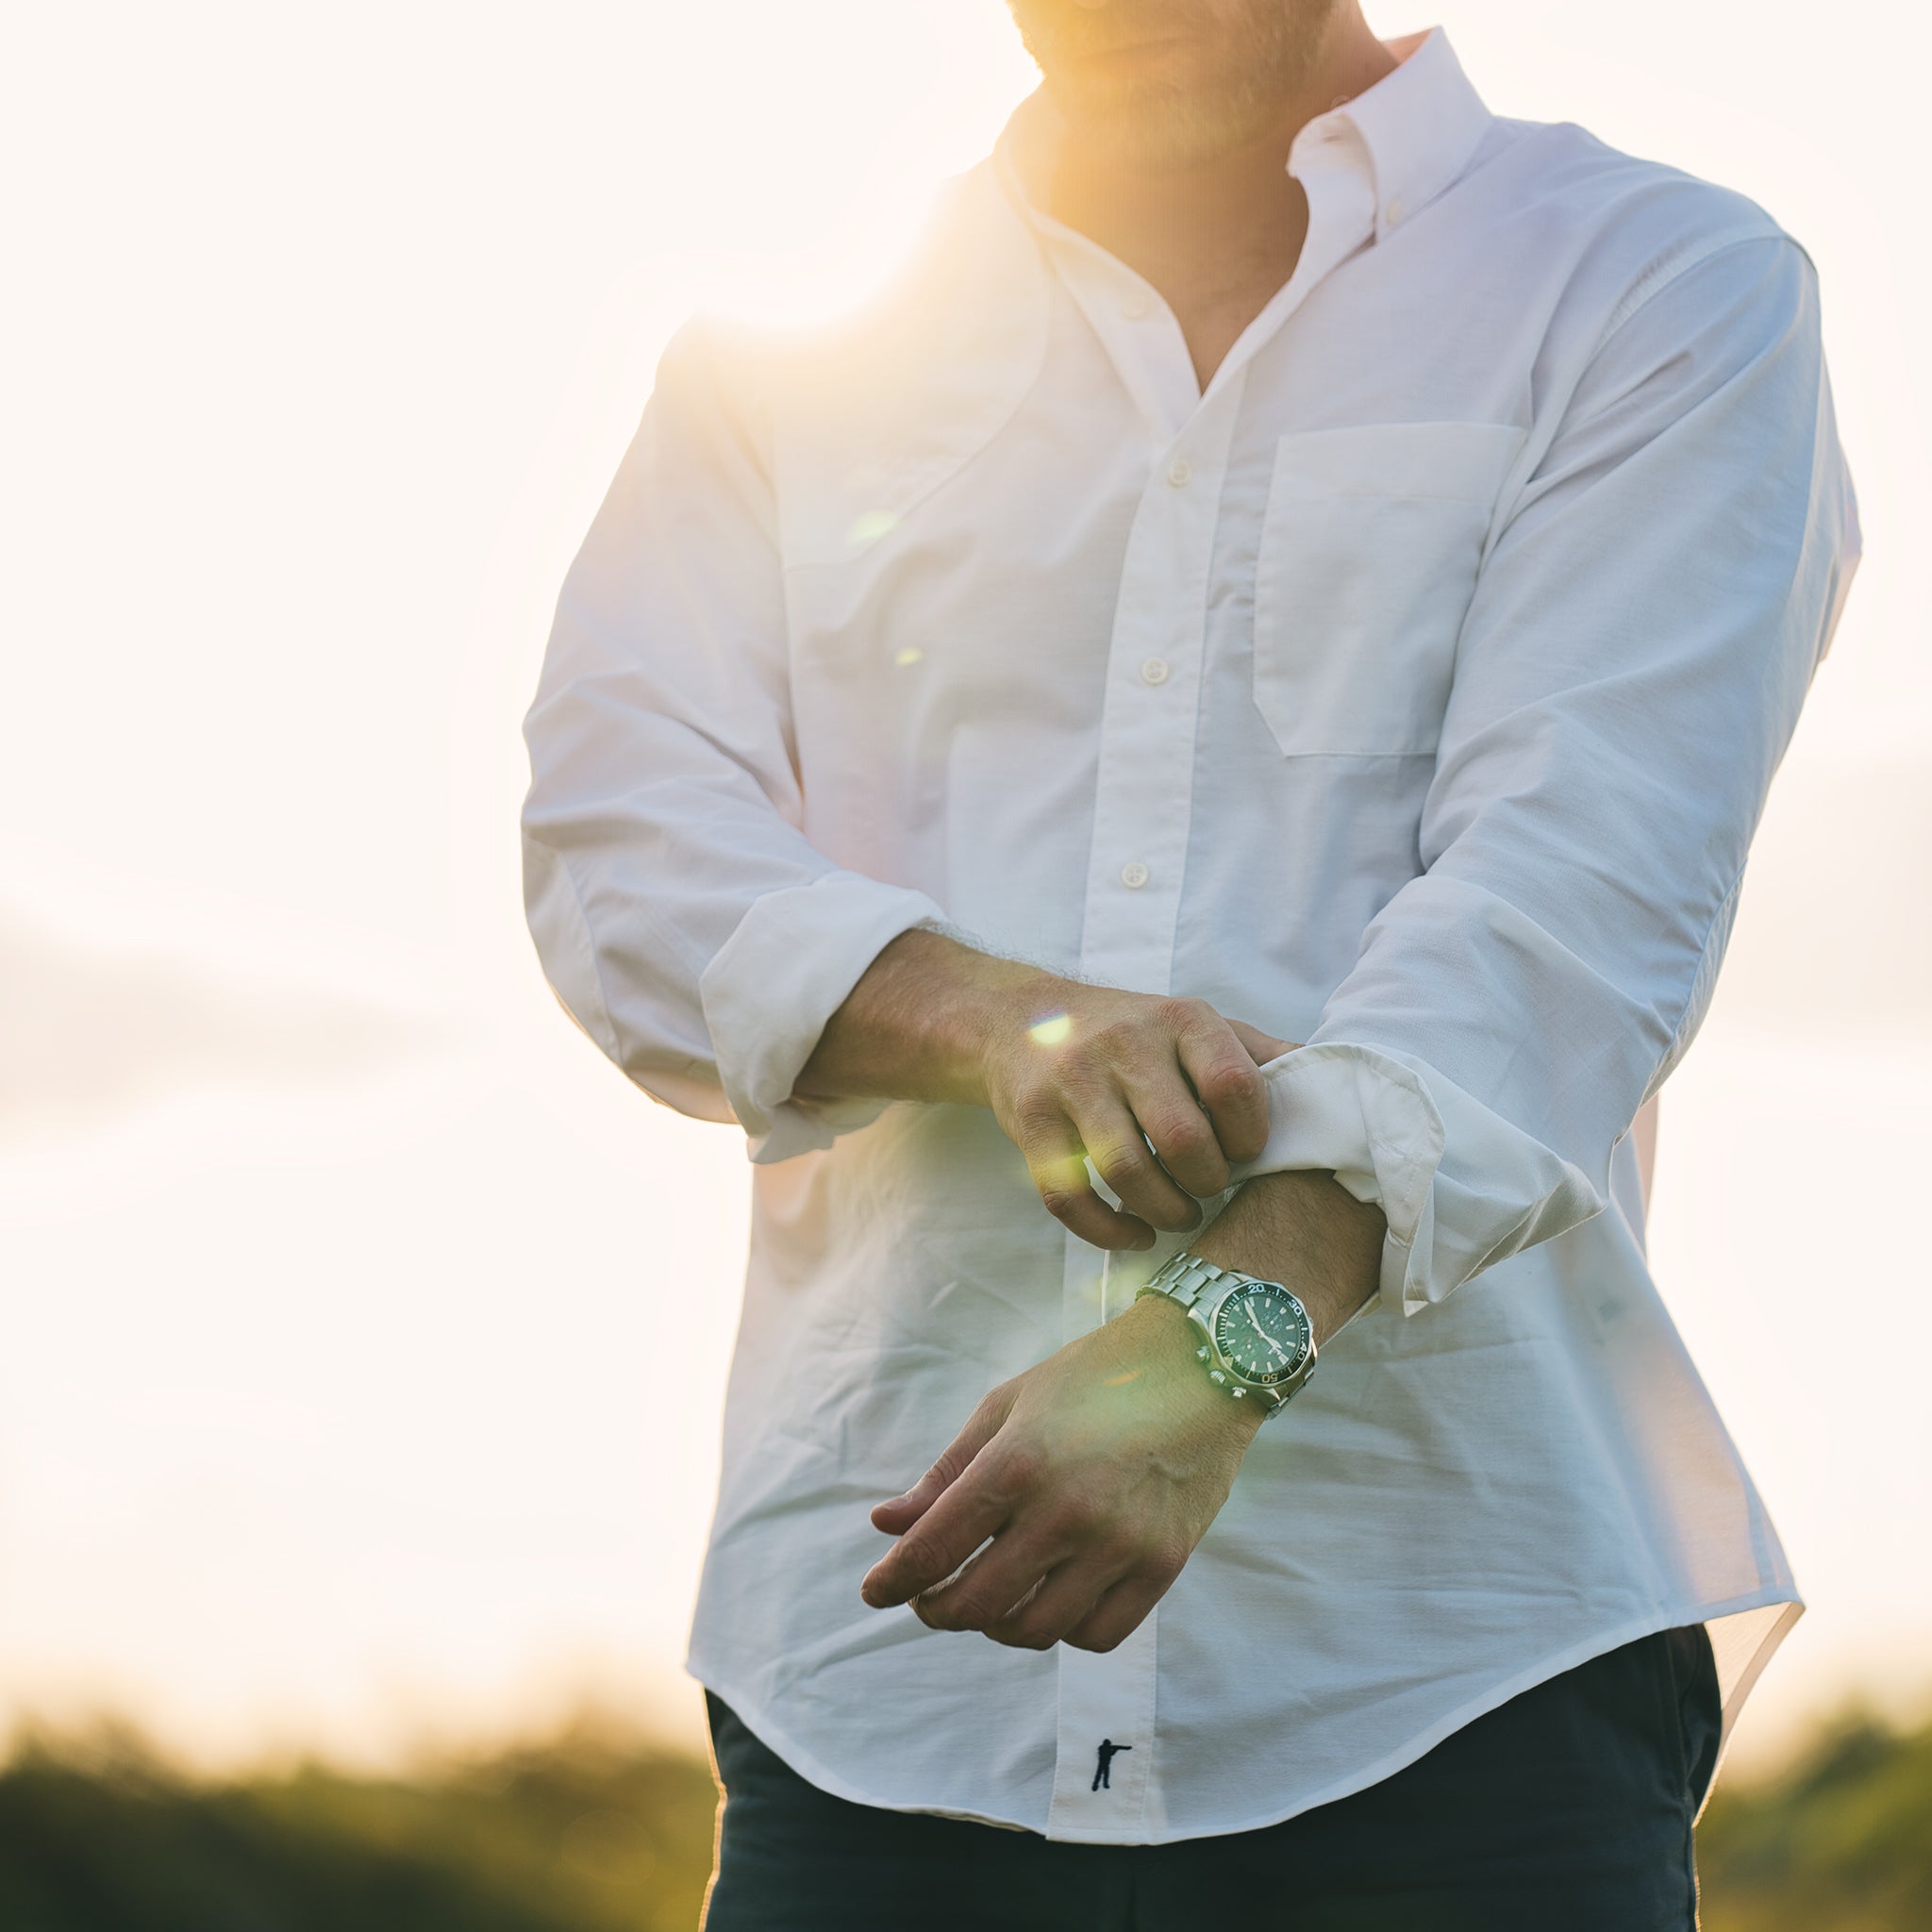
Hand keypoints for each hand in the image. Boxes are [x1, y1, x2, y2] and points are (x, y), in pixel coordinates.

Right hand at [797, 927, 1298, 1251]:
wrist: (1019, 1020)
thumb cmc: (1132, 1033)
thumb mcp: (1195, 1024)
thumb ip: (1258, 1054)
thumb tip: (1335, 1091)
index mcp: (1179, 1019)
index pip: (1235, 1085)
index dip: (1251, 1135)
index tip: (1247, 1152)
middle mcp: (1124, 1044)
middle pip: (1182, 1138)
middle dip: (1208, 1183)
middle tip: (1210, 1190)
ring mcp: (1071, 1082)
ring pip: (1126, 1172)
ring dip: (1164, 1211)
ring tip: (1178, 1214)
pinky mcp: (1031, 1121)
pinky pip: (1069, 1196)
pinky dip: (1107, 1230)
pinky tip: (1133, 1234)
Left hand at [860, 1295, 1258, 1652]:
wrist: (1202, 1365)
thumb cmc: (1094, 1377)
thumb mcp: (1008, 1406)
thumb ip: (946, 1473)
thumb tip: (886, 1525)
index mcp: (1018, 1462)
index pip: (935, 1548)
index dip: (895, 1580)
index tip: (875, 1592)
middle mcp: (1067, 1512)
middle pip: (977, 1603)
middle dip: (937, 1610)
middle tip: (929, 1598)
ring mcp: (1120, 1545)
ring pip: (1034, 1630)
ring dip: (996, 1625)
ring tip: (990, 1597)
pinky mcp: (1162, 1566)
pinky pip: (1097, 1636)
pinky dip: (1061, 1630)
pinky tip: (1050, 1601)